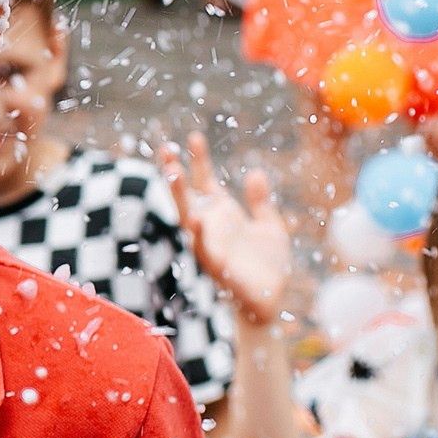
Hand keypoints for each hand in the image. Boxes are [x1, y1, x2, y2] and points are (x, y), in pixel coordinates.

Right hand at [158, 131, 290, 325]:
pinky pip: (204, 250)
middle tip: (165, 149)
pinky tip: (196, 219)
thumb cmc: (269, 266)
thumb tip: (255, 172)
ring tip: (173, 172)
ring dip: (179, 197)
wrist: (272, 301)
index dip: (198, 160)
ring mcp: (210, 246)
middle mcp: (210, 227)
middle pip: (186, 195)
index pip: (204, 181)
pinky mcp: (218, 267)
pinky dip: (199, 236)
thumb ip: (260, 202)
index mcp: (222, 214)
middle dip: (174, 173)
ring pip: (187, 218)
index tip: (194, 136)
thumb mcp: (270, 226)